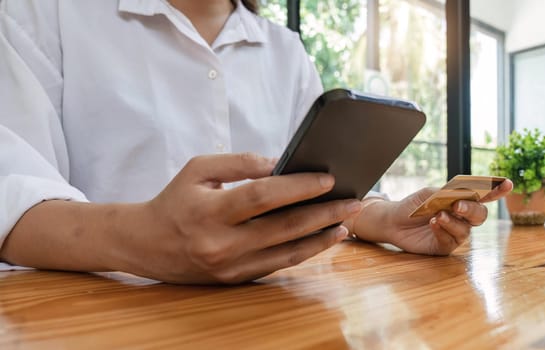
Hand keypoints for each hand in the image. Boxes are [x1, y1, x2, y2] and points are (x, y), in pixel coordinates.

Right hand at [123, 153, 361, 283]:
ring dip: (321, 238)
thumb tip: (280, 163)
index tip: (328, 179)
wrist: (146, 244)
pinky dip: (304, 252)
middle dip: (323, 214)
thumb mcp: (198, 170)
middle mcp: (221, 244)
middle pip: (283, 228)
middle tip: (353, 201)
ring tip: (346, 222)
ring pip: (287, 253)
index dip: (298, 187)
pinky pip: (278, 265)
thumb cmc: (174, 200)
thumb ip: (239, 163)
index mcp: (210, 212)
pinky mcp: (236, 279)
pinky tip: (323, 238)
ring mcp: (230, 267)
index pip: (263, 197)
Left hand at [352, 179, 512, 254]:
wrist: (393, 221)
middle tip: (458, 206)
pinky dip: (442, 231)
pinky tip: (433, 224)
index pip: (483, 195)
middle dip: (471, 210)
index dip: (496, 190)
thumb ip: (446, 195)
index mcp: (461, 200)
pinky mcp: (445, 247)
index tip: (508, 184)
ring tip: (437, 216)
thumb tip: (461, 198)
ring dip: (452, 222)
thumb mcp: (429, 194)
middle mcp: (462, 218)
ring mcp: (455, 233)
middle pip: (480, 215)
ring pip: (465, 230)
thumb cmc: (413, 206)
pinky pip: (451, 241)